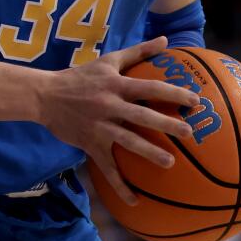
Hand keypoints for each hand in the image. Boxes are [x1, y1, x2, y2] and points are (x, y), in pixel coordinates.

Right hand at [38, 36, 197, 205]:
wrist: (44, 95)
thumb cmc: (79, 76)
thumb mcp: (107, 60)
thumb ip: (137, 52)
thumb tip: (164, 40)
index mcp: (116, 84)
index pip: (149, 88)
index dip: (172, 93)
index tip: (195, 101)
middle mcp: (110, 104)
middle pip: (142, 115)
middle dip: (166, 124)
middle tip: (189, 133)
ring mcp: (100, 126)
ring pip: (127, 140)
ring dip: (148, 152)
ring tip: (170, 163)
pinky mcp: (91, 144)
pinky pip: (107, 167)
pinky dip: (120, 185)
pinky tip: (135, 200)